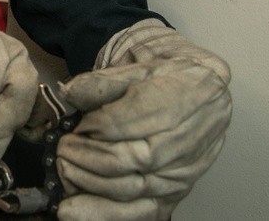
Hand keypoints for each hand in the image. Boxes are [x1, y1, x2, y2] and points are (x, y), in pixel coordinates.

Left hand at [55, 20, 231, 220]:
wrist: (206, 89)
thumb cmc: (171, 76)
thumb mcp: (140, 62)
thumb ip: (103, 81)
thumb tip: (69, 92)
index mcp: (177, 100)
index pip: (124, 122)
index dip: (92, 127)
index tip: (75, 124)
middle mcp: (183, 141)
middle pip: (126, 159)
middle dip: (85, 156)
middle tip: (62, 148)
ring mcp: (180, 171)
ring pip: (130, 188)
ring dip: (89, 183)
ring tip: (64, 171)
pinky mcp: (175, 192)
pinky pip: (142, 212)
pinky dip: (106, 214)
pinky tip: (75, 211)